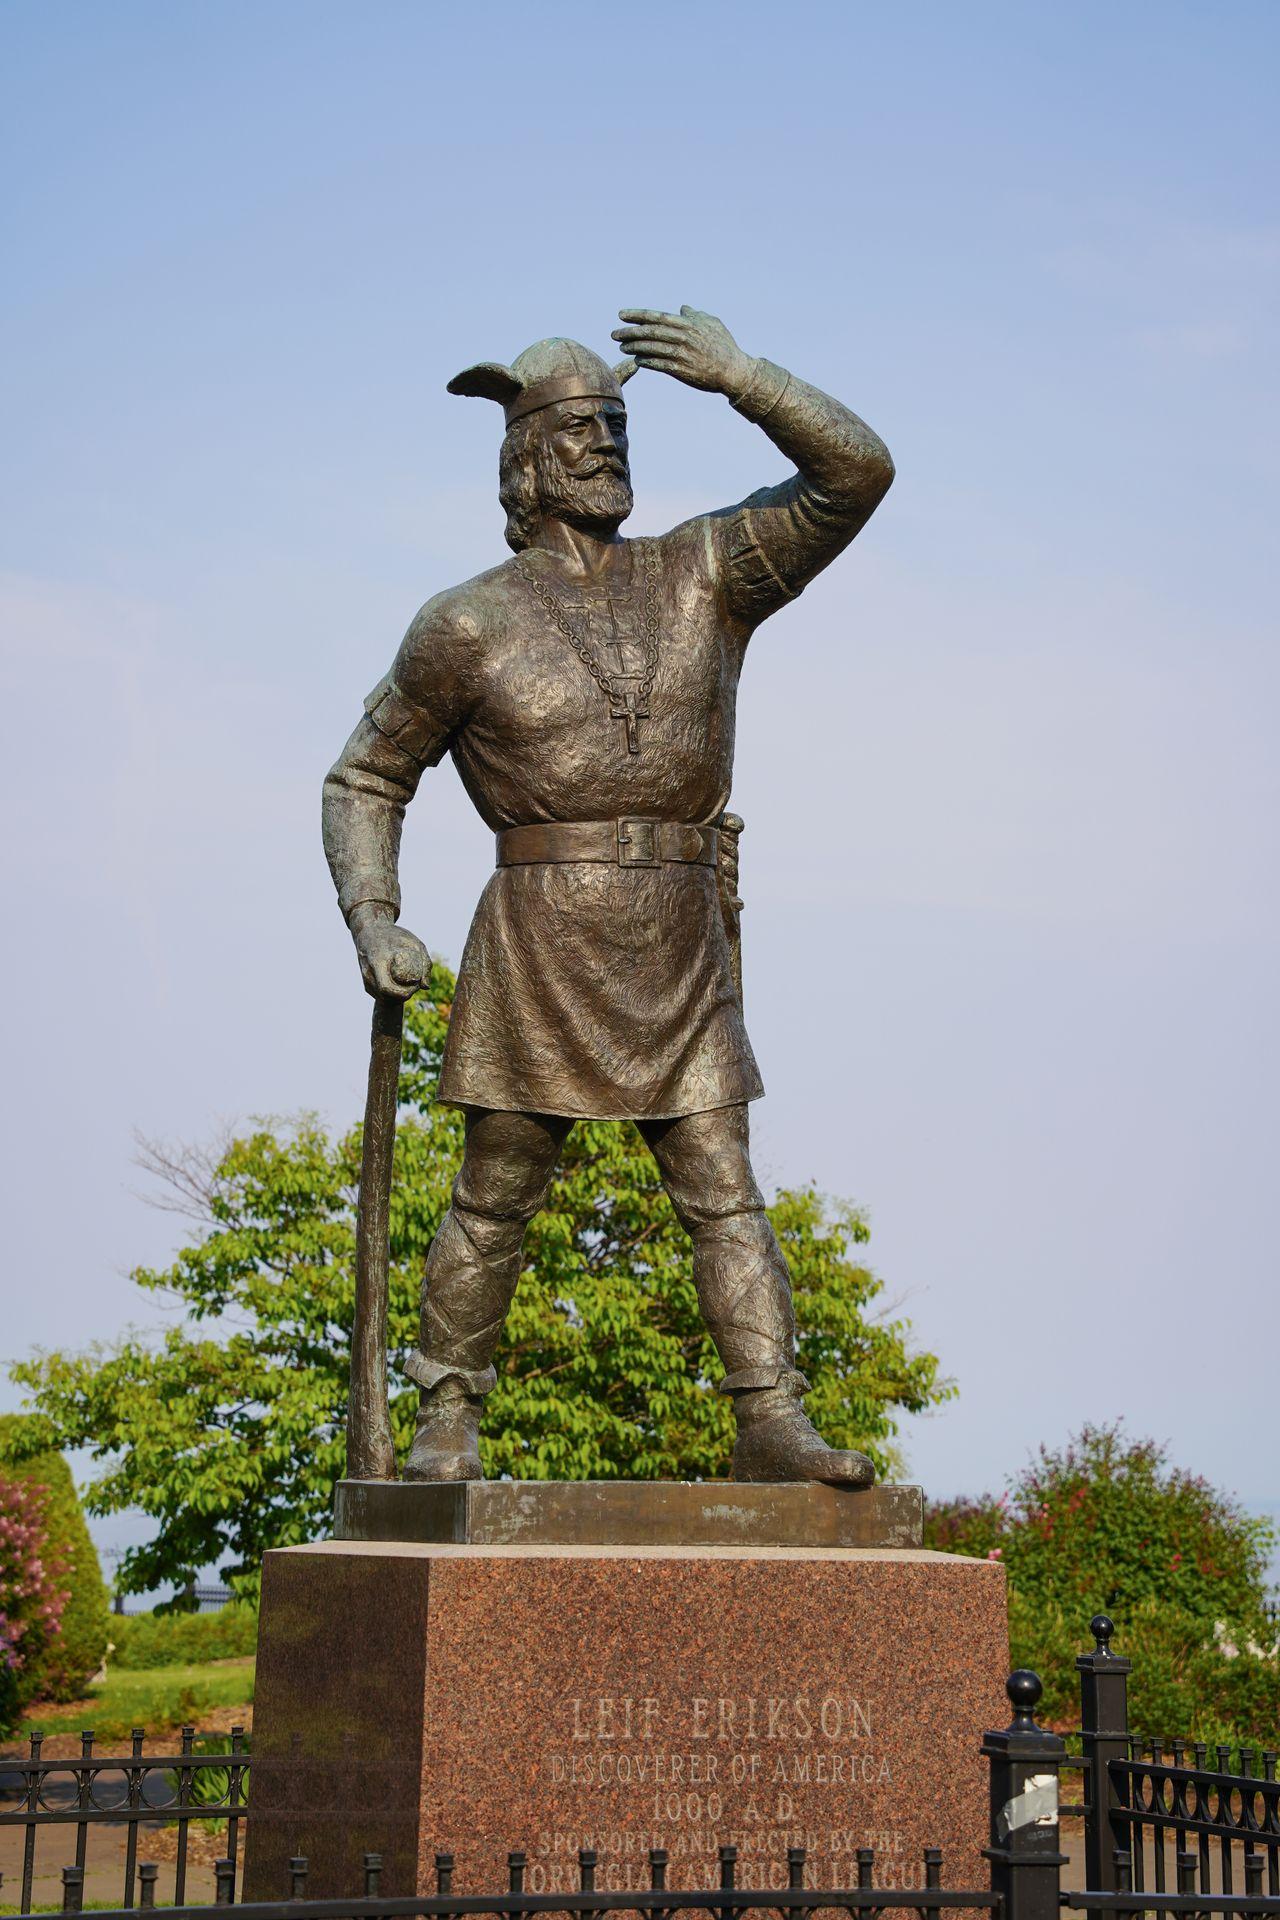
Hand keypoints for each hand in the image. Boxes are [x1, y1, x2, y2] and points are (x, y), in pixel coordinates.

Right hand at [349, 904, 431, 999]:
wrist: (369, 931)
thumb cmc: (394, 936)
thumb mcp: (415, 944)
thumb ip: (424, 963)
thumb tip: (426, 987)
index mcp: (377, 961)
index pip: (386, 988)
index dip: (403, 993)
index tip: (415, 985)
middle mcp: (368, 972)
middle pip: (385, 996)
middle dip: (403, 995)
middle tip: (415, 986)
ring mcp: (365, 979)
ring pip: (382, 998)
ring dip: (397, 997)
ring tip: (408, 984)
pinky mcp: (366, 983)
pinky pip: (379, 995)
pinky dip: (391, 995)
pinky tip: (400, 985)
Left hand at [612, 306, 753, 397]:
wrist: (733, 371)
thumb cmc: (724, 346)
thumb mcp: (712, 324)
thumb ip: (696, 315)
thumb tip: (683, 308)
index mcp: (688, 324)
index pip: (657, 317)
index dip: (637, 315)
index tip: (622, 315)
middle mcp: (683, 338)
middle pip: (650, 332)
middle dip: (630, 332)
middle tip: (614, 333)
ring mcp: (682, 354)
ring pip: (652, 349)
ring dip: (634, 347)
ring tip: (622, 346)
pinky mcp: (682, 371)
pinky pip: (659, 365)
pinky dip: (646, 361)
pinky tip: (636, 359)